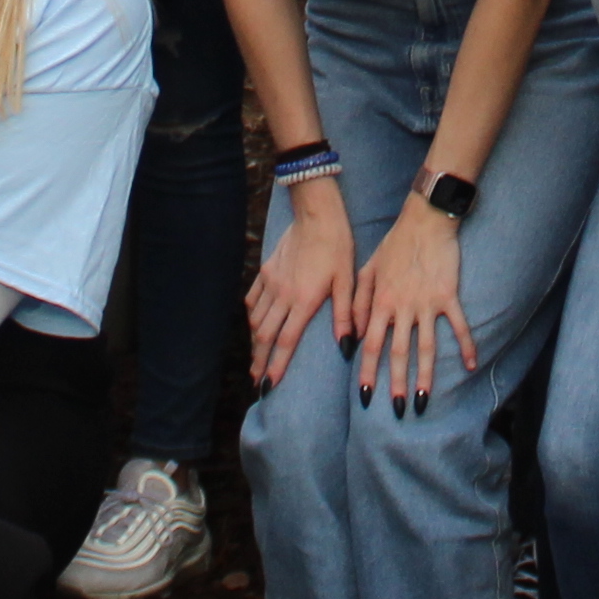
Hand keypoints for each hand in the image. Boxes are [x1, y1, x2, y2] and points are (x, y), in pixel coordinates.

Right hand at [246, 173, 352, 387]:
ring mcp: (271, 283)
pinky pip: (253, 299)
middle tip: (257, 382)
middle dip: (260, 361)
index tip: (269, 385)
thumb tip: (346, 347)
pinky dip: (252, 317)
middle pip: (265, 336)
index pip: (286, 341)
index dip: (276, 365)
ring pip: (256, 320)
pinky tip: (254, 326)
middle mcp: (282, 295)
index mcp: (303, 301)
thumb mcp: (347, 281)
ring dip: (254, 343)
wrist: (317, 214)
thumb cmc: (337, 247)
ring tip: (255, 361)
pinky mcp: (266, 271)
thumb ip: (344, 315)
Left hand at [351, 192, 480, 407]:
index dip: (367, 372)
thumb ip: (359, 303)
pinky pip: (459, 325)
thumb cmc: (394, 244)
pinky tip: (471, 365)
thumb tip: (355, 335)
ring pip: (426, 346)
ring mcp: (427, 303)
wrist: (425, 220)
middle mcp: (403, 307)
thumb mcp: (367, 270)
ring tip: (423, 400)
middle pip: (398, 352)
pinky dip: (466, 345)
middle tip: (397, 410)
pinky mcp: (448, 296)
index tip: (366, 396)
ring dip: (425, 375)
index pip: (371, 345)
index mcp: (381, 302)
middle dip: (396, 383)